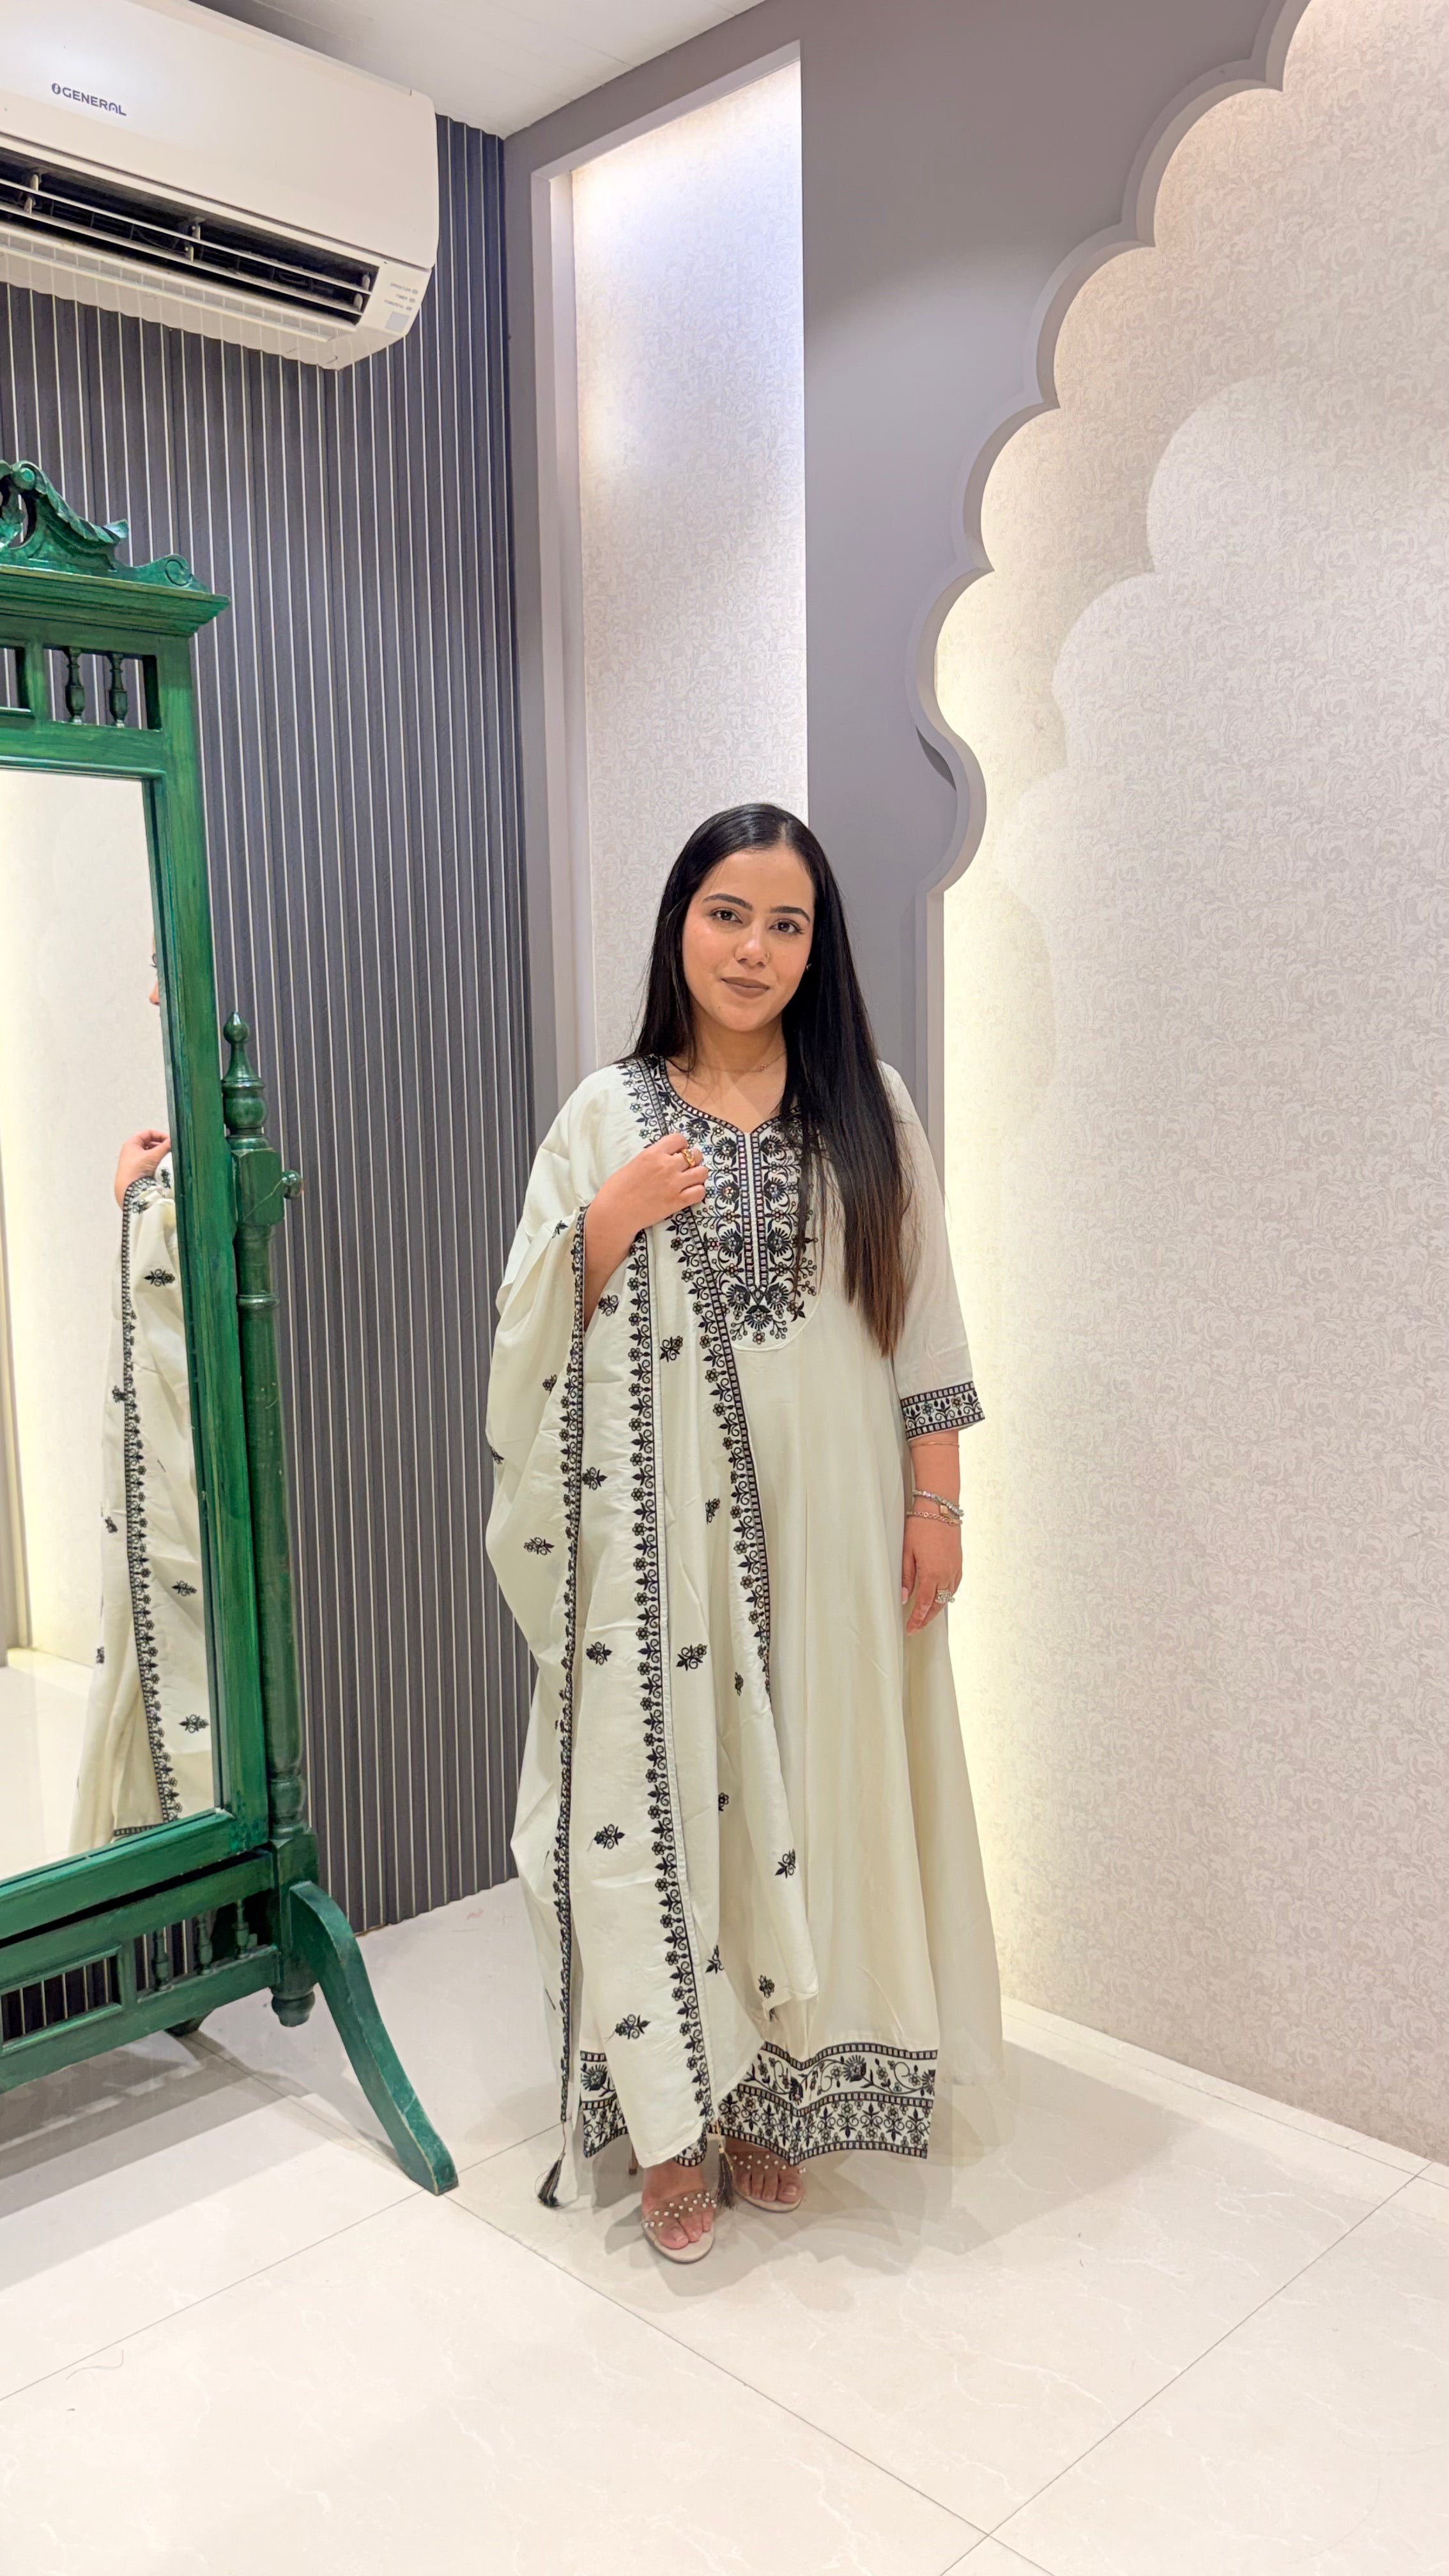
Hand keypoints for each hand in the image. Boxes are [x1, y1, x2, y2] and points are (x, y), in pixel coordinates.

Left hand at [114, 1129, 169, 1205]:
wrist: (129, 1189)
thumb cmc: (136, 1170)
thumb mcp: (153, 1156)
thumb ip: (164, 1147)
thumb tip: (173, 1141)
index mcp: (132, 1143)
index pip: (148, 1133)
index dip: (160, 1135)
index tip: (170, 1141)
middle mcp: (132, 1151)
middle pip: (150, 1143)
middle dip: (161, 1146)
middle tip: (170, 1150)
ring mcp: (134, 1161)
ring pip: (151, 1153)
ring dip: (160, 1155)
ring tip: (167, 1159)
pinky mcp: (138, 1170)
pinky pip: (150, 1163)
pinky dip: (157, 1163)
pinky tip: (162, 1167)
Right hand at [608, 1131, 708, 1231]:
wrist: (615, 1212)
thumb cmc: (617, 1189)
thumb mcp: (634, 1164)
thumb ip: (652, 1158)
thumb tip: (663, 1157)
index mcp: (653, 1153)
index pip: (679, 1139)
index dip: (682, 1146)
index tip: (678, 1153)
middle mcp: (666, 1165)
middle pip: (695, 1154)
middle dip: (694, 1160)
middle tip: (686, 1168)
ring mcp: (674, 1184)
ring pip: (702, 1172)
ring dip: (698, 1175)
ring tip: (690, 1181)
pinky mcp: (678, 1201)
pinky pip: (700, 1192)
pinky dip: (698, 1192)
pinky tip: (690, 1194)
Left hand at [901, 1510, 961, 1631]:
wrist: (941, 1507)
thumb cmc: (921, 1525)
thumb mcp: (907, 1551)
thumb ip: (906, 1576)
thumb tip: (903, 1597)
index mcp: (932, 1573)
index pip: (924, 1604)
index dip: (917, 1618)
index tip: (910, 1628)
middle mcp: (947, 1574)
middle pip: (937, 1604)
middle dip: (927, 1618)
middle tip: (916, 1627)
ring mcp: (955, 1568)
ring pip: (948, 1597)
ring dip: (937, 1609)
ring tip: (926, 1617)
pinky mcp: (959, 1563)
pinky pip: (954, 1586)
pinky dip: (947, 1596)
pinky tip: (941, 1598)